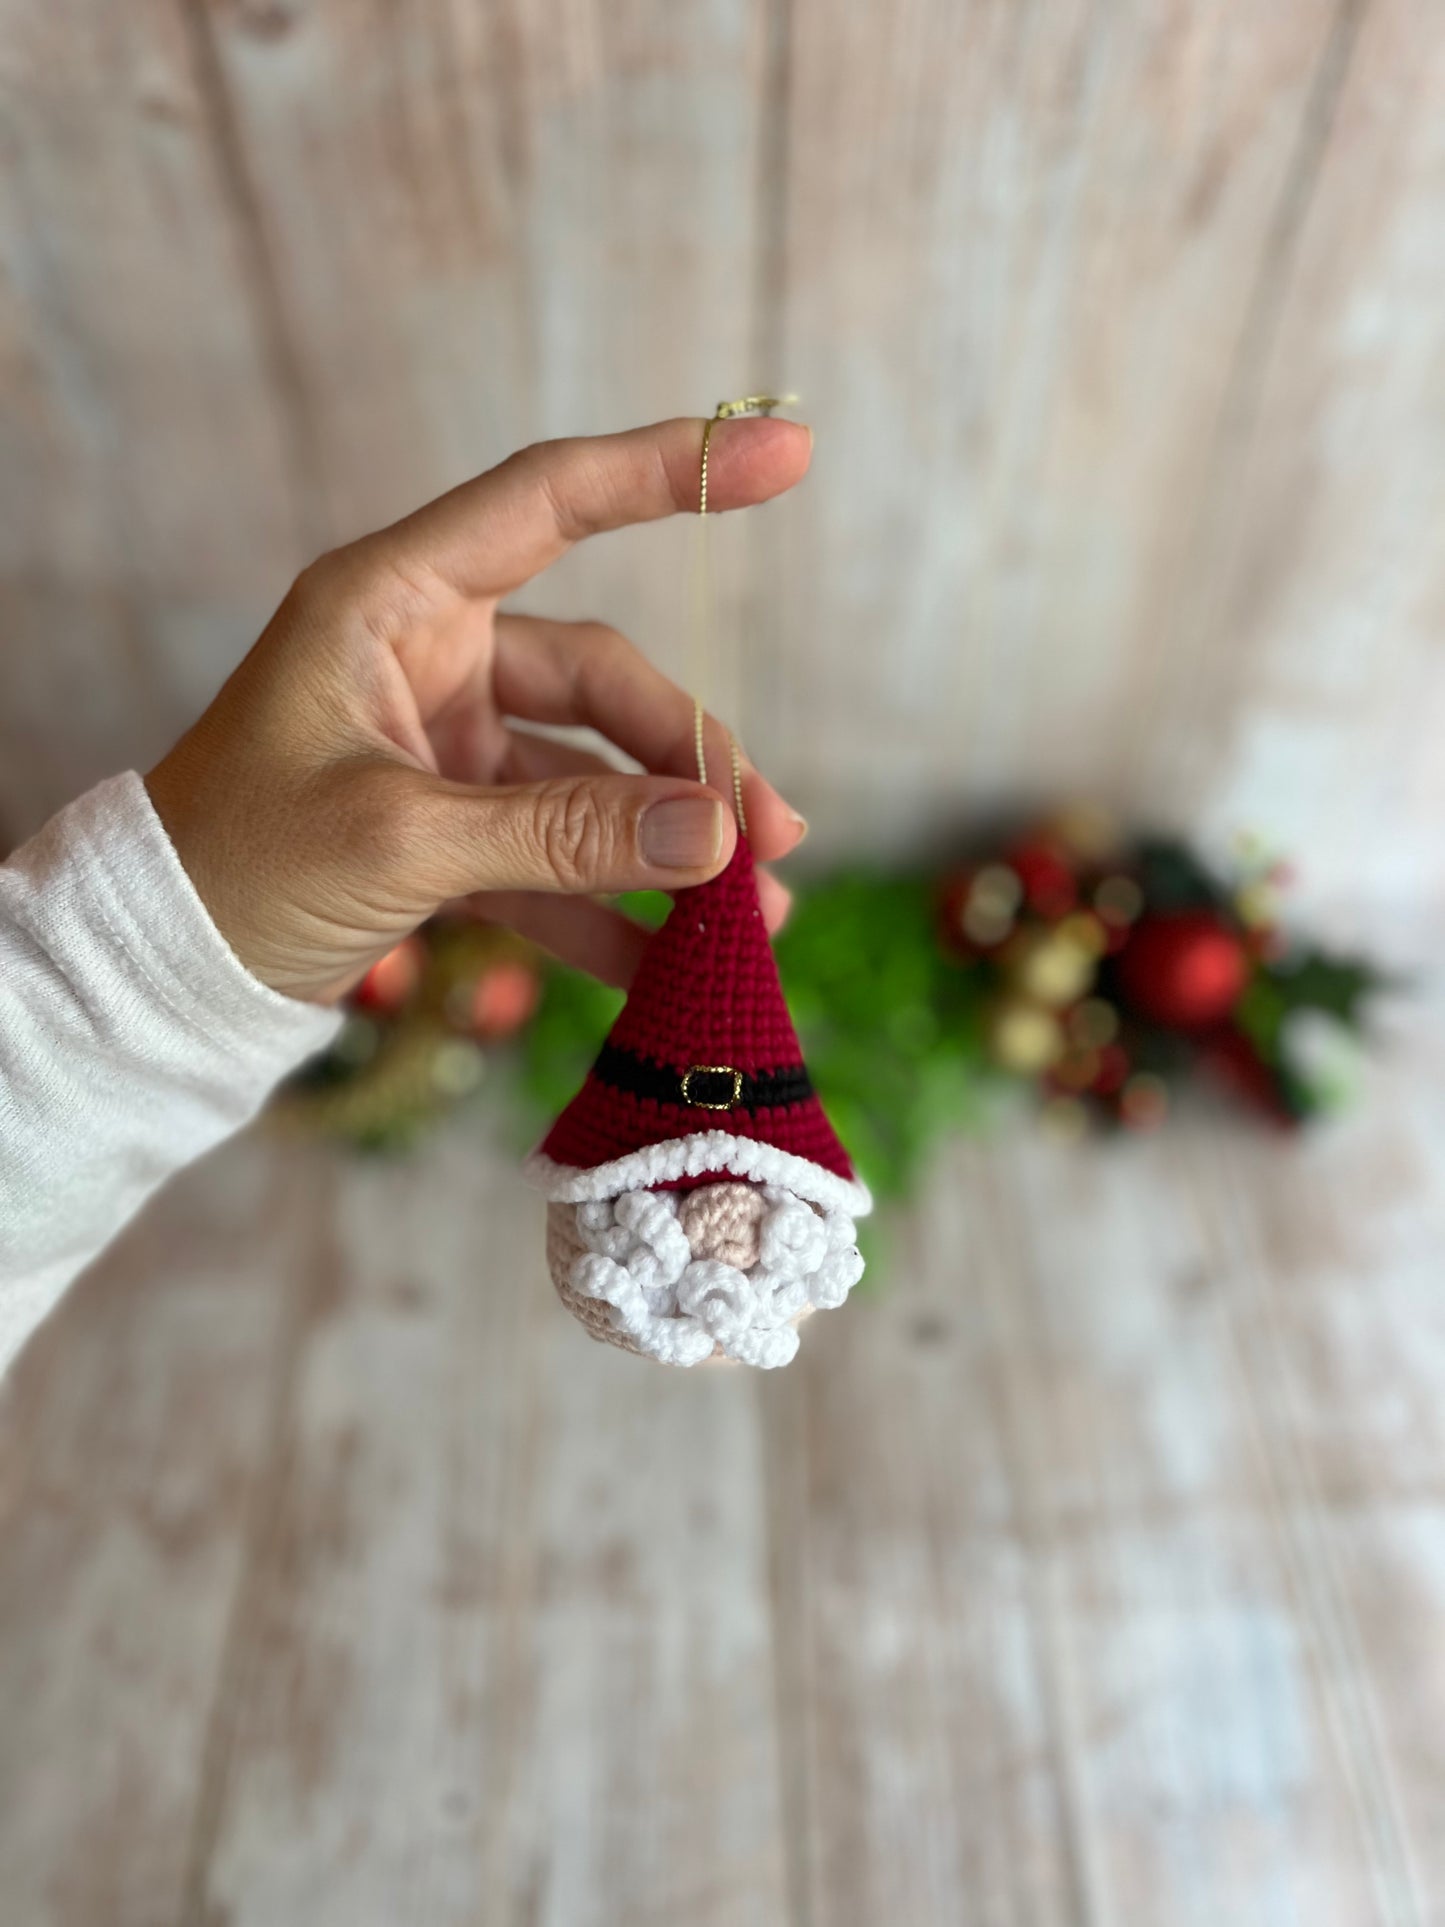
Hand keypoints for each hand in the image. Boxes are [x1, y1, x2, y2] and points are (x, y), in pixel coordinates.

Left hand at [146, 416, 810, 1003]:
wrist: (164, 967)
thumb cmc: (238, 865)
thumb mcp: (401, 838)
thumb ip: (562, 833)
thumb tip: (715, 837)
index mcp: (394, 603)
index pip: (551, 501)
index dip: (670, 469)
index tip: (786, 451)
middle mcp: (431, 659)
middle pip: (604, 679)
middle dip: (691, 760)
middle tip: (767, 841)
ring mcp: (448, 747)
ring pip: (594, 776)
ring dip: (669, 846)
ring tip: (748, 923)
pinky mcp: (453, 829)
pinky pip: (556, 857)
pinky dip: (609, 908)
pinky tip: (667, 968)